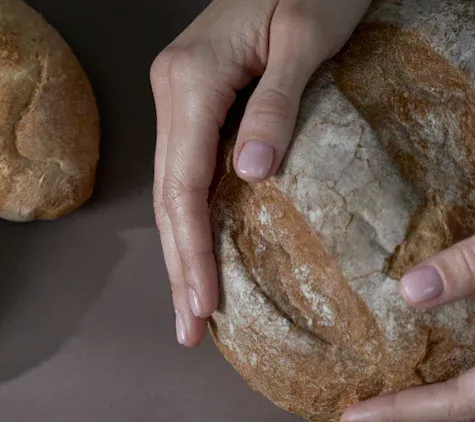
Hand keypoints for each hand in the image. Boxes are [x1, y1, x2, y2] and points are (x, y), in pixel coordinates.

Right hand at [150, 0, 369, 346]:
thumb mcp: (307, 36)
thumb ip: (278, 104)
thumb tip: (249, 174)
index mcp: (191, 79)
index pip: (182, 184)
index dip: (191, 251)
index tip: (204, 306)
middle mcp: (174, 90)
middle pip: (167, 197)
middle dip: (179, 268)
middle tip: (190, 332)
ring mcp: (181, 94)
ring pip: (171, 188)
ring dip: (181, 251)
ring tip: (192, 310)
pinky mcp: (198, 97)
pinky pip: (188, 169)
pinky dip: (193, 218)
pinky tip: (202, 252)